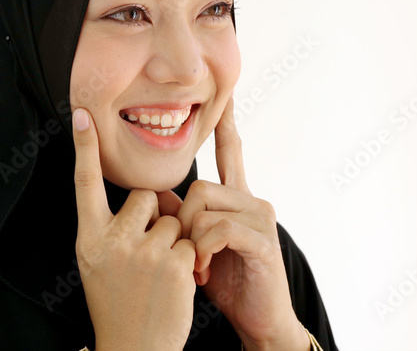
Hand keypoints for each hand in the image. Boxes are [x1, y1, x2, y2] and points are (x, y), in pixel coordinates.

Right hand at [72, 107, 196, 350]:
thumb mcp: (98, 263)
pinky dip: (190, 259)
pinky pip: (192, 240)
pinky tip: (175, 283)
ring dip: (175, 240)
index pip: (85, 184)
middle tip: (146, 253)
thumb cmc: (118, 304)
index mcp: (89, 238)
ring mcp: (145, 251)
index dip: (84, 148)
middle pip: (147, 196)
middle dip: (155, 216)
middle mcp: (112, 241)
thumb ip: (110, 228)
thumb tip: (140, 198)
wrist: (136, 348)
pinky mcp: (176, 263)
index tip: (83, 115)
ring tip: (160, 274)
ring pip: (174, 219)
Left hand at [175, 97, 309, 350]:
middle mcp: (252, 200)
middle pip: (199, 187)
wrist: (258, 320)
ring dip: (190, 240)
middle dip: (180, 222)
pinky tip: (203, 269)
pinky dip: (202, 250)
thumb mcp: (195, 245)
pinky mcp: (262, 240)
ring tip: (196, 267)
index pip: (230, 152)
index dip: (227, 124)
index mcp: (237, 198)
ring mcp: (260, 219)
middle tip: (184, 255)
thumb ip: (179, 215)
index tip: (227, 95)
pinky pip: (217, 229)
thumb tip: (154, 192)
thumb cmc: (228, 282)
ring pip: (204, 207)